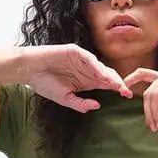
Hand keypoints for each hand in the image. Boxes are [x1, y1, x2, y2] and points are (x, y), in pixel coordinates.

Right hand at [18, 44, 132, 111]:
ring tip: (118, 85)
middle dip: (117, 83)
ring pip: (100, 67)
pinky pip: (89, 59)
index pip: (104, 84)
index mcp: (85, 81)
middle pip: (106, 76)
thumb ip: (81, 104)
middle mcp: (86, 70)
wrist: (30, 70)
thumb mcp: (65, 99)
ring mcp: (81, 60)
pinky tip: (103, 75)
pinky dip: (96, 67)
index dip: (116, 89)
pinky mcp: (75, 52)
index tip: (127, 96)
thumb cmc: (45, 84)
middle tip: (127, 91)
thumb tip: (97, 105)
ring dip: (109, 76)